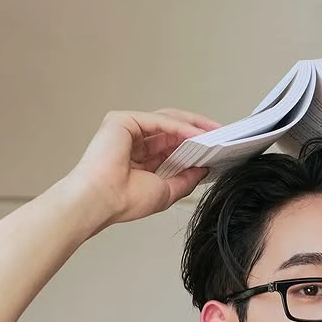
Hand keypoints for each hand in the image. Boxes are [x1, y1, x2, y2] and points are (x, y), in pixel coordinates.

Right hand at [62, 108, 222, 229]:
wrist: (101, 201)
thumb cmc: (124, 201)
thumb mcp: (166, 191)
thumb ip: (186, 179)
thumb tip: (204, 169)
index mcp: (141, 159)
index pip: (173, 145)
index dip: (196, 145)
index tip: (217, 147)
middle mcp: (134, 141)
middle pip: (172, 129)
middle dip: (198, 131)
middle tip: (221, 135)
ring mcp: (127, 129)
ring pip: (167, 121)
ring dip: (193, 126)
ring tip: (215, 133)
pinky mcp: (122, 120)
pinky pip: (159, 121)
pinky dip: (180, 127)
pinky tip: (198, 135)